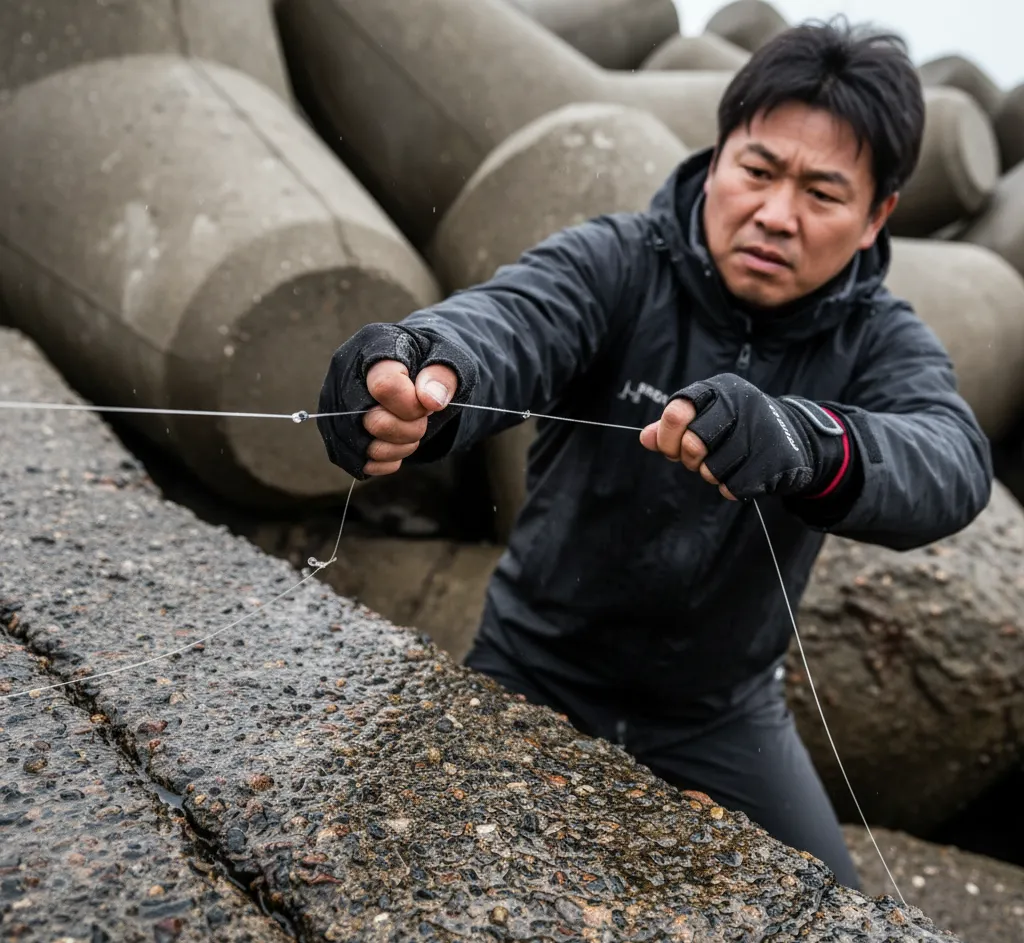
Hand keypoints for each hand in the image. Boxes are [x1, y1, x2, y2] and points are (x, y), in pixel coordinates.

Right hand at [316, 322, 476, 479]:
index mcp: (371, 346)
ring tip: (410, 431)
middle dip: (409, 429)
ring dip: (397, 448)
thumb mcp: (448, 358)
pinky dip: (384, 462)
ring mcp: (334, 405)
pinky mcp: (335, 433)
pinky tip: (396, 445)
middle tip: (422, 418)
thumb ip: (442, 376)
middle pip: (372, 422)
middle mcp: (343, 374)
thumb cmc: (429, 362)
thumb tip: (430, 399)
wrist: (414, 369)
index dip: (413, 405)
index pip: (385, 386)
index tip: (428, 402)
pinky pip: (357, 463)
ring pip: (362, 448)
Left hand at [639, 373, 849, 500]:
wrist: (795, 438)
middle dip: (689, 459)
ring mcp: (759, 431)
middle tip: (698, 459)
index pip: (676, 412)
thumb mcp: (705, 417)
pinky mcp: (773, 460)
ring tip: (727, 462)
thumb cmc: (738, 427)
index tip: (671, 448)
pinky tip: (744, 472)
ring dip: (712, 474)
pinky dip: (731, 487)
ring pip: (711, 470)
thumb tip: (645, 438)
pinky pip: (732, 487)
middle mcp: (740, 403)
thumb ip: (673, 427)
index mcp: (717, 389)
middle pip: (691, 444)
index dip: (667, 437)